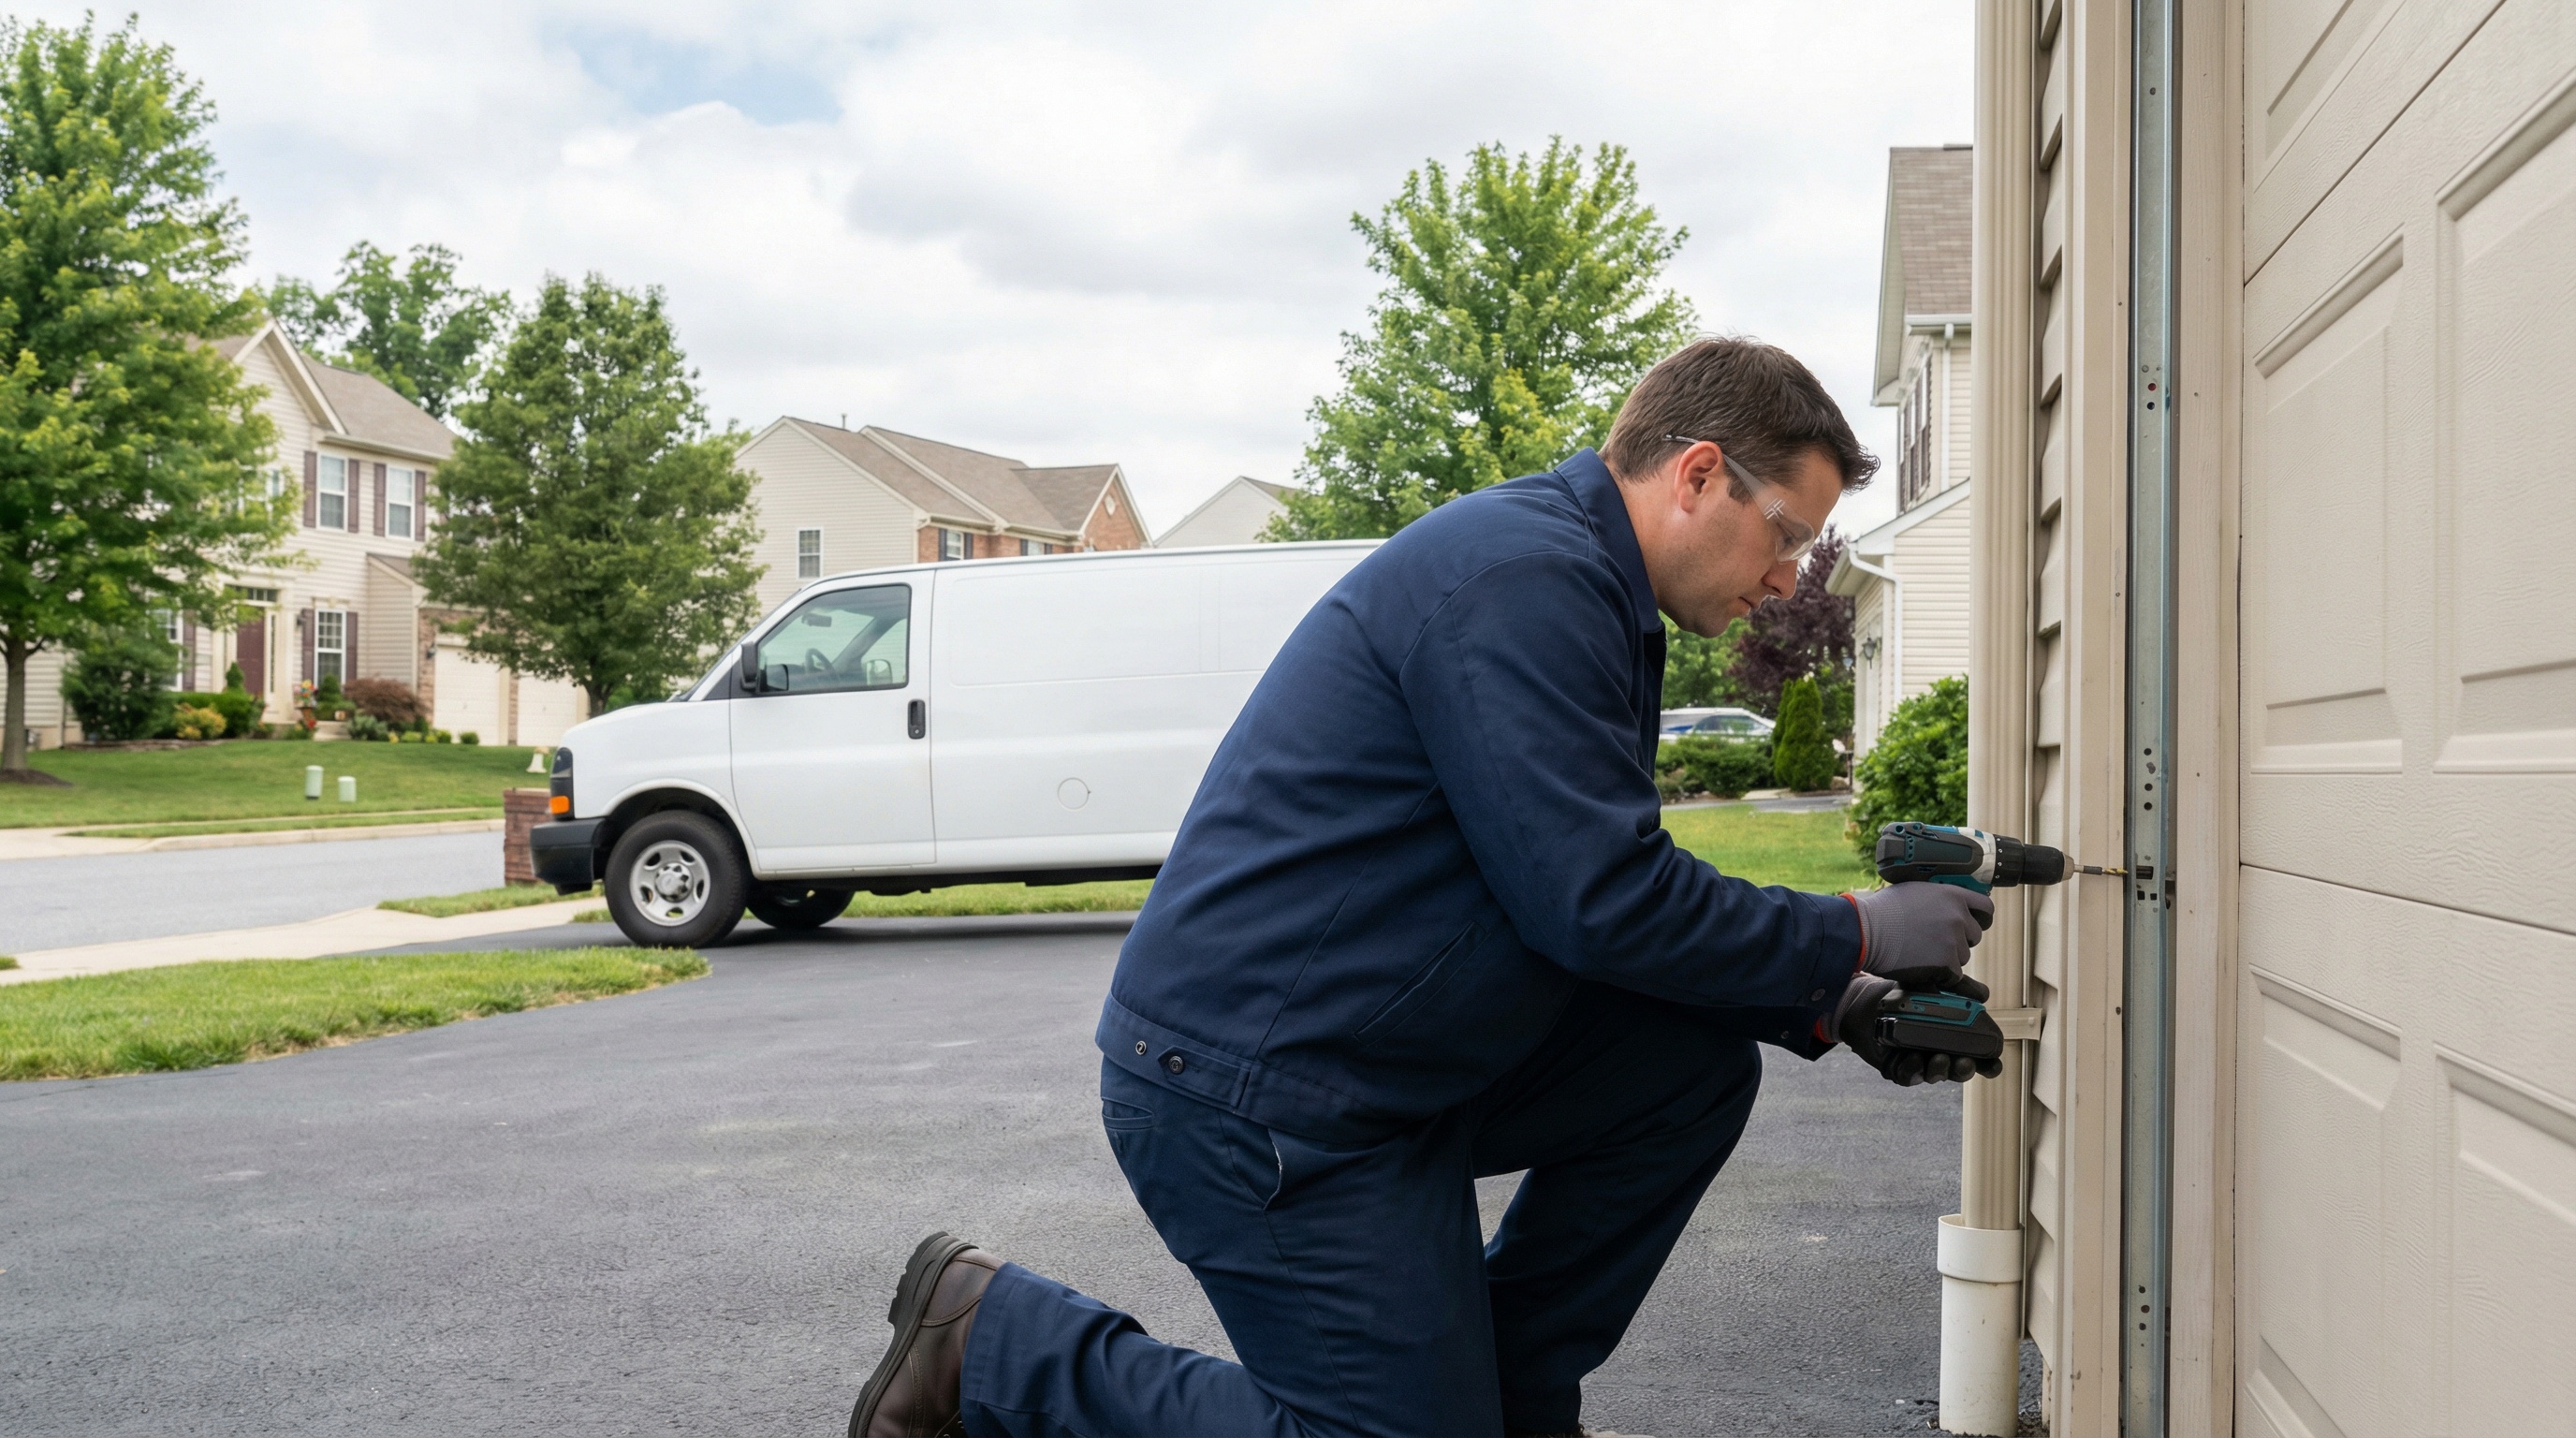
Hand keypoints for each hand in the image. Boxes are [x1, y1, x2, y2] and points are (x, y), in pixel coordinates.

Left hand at [1832, 970, 2003, 1085]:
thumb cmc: (1900, 994)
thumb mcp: (1931, 986)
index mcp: (1952, 1037)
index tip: (1993, 1064)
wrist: (1863, 999)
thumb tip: (1985, 994)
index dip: (1988, 1064)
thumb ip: (1958, 988)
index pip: (1977, 1056)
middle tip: (1964, 1062)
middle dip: (1964, 1069)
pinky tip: (1911, 1057)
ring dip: (1940, 1070)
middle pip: (1959, 1070)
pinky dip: (1912, 1069)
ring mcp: (1918, 1061)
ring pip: (1935, 1075)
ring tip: (1938, 1058)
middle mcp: (1938, 1051)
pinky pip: (1908, 1076)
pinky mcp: (1897, 1067)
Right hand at [1845, 882, 1993, 984]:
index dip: (1979, 918)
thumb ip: (1937, 897)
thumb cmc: (1882, 911)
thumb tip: (1946, 904)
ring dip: (1947, 957)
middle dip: (1959, 940)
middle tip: (1934, 941)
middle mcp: (1958, 916)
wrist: (1866, 932)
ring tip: (1920, 951)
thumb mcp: (1914, 890)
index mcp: (1952, 895)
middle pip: (1974, 935)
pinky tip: (1920, 964)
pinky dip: (1940, 974)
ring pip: (1962, 956)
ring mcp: (1954, 941)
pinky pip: (1953, 975)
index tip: (1973, 924)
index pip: (1986, 908)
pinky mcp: (1947, 963)